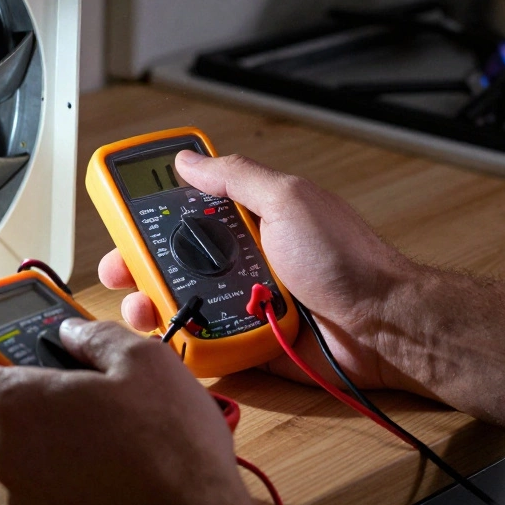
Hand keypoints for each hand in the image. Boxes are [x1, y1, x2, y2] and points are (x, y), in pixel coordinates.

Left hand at [0, 319, 266, 504]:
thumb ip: (96, 336)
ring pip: (15, 455)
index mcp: (20, 404)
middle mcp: (12, 454)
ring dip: (40, 439)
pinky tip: (102, 466)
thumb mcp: (144, 361)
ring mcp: (27, 496)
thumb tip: (75, 333)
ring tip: (94, 429)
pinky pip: (39, 489)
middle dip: (13, 396)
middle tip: (56, 384)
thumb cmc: (168, 448)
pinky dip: (58, 475)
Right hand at [100, 150, 418, 390]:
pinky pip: (205, 344)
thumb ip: (236, 178)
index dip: (147, 212)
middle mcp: (241, 259)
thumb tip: (189, 160)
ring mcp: (242, 302)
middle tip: (117, 272)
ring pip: (180, 304)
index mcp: (248, 220)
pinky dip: (185, 343)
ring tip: (144, 311)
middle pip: (170, 261)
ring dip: (154, 307)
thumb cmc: (349, 260)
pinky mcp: (248, 343)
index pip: (183, 209)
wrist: (387, 327)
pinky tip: (172, 339)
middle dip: (136, 266)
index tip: (118, 215)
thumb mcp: (289, 200)